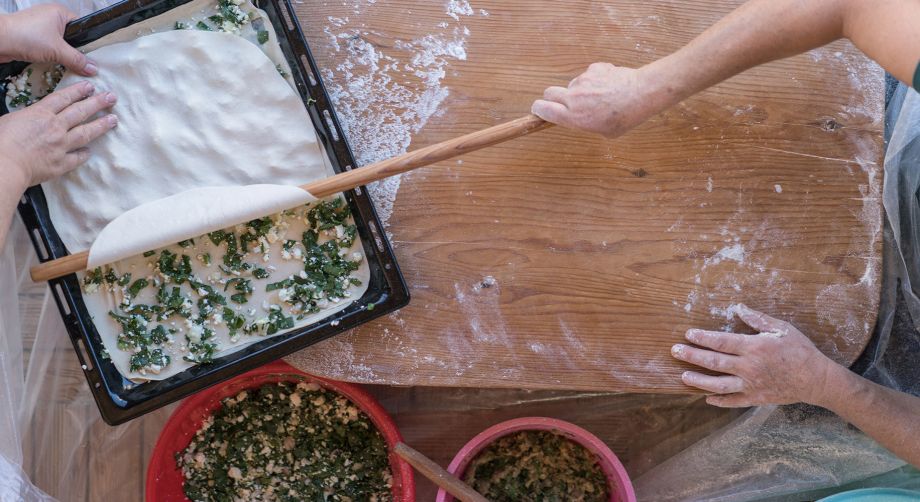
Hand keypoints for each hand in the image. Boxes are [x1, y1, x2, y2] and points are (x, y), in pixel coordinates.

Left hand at [0, 4, 96, 75]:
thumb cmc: (27, 37)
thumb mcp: (57, 50)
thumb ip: (77, 60)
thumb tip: (94, 69)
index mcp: (60, 13)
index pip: (82, 27)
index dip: (89, 43)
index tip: (94, 58)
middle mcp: (51, 18)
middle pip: (71, 38)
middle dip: (76, 52)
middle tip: (84, 66)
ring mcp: (40, 28)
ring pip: (60, 44)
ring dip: (63, 56)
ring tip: (71, 67)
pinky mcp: (32, 37)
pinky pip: (49, 48)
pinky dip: (52, 57)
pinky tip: (56, 65)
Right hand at [0, 81, 116, 190]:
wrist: (4, 164)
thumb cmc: (0, 140)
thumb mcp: (10, 119)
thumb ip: (26, 117)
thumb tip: (29, 118)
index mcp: (40, 114)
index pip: (63, 98)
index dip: (78, 91)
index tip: (91, 86)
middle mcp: (55, 127)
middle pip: (80, 112)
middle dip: (98, 103)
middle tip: (112, 97)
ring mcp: (61, 145)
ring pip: (85, 133)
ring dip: (101, 125)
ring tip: (114, 120)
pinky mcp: (61, 163)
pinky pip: (77, 158)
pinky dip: (84, 154)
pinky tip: (90, 151)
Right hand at [531, 62, 660, 138]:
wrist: (641, 94)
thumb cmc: (625, 117)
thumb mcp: (603, 132)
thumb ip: (585, 123)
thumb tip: (580, 118)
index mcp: (573, 116)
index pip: (542, 109)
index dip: (538, 109)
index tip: (540, 110)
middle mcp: (573, 97)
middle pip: (549, 93)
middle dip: (553, 98)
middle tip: (565, 104)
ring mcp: (583, 81)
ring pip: (572, 85)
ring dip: (580, 90)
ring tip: (600, 97)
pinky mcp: (593, 69)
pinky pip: (588, 75)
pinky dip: (595, 80)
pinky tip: (608, 86)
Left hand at [670, 304, 838, 406]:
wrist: (817, 379)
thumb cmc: (800, 350)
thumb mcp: (781, 328)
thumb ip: (757, 318)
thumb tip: (737, 306)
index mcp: (754, 347)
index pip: (721, 342)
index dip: (702, 338)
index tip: (688, 334)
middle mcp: (749, 367)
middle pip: (714, 362)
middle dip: (691, 356)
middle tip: (675, 351)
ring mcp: (751, 385)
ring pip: (718, 384)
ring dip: (698, 381)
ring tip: (683, 376)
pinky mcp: (756, 398)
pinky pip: (733, 401)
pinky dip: (719, 401)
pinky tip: (706, 398)